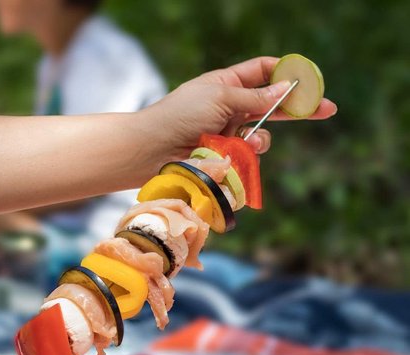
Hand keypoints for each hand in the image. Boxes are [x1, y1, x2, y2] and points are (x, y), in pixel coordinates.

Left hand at [143, 56, 336, 160]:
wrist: (153, 150)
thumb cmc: (180, 115)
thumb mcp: (220, 97)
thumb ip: (255, 97)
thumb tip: (287, 88)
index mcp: (227, 83)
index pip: (262, 72)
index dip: (285, 74)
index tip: (307, 79)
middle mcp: (230, 107)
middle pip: (271, 105)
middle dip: (296, 108)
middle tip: (326, 109)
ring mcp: (227, 133)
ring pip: (260, 136)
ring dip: (260, 139)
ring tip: (248, 142)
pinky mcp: (223, 157)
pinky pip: (246, 157)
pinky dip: (245, 157)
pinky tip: (234, 157)